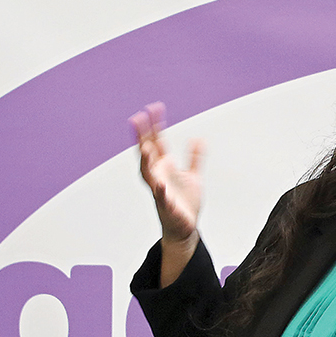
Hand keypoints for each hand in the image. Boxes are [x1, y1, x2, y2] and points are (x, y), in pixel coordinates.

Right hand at [129, 102, 202, 243]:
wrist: (185, 228)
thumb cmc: (185, 203)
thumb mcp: (194, 176)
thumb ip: (195, 158)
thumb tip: (198, 140)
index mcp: (164, 168)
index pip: (156, 142)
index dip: (155, 125)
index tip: (153, 108)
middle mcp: (158, 176)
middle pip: (147, 153)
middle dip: (142, 137)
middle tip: (137, 118)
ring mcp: (160, 191)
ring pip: (149, 174)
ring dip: (146, 161)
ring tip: (146, 147)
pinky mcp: (167, 206)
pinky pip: (162, 198)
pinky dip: (160, 191)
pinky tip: (161, 184)